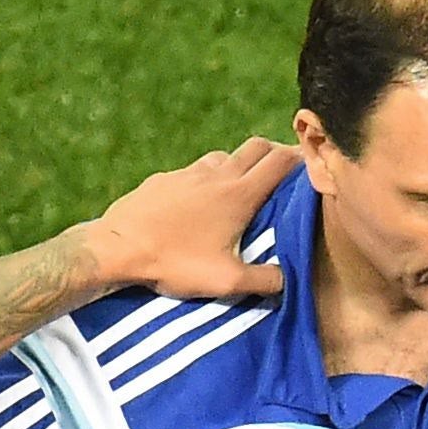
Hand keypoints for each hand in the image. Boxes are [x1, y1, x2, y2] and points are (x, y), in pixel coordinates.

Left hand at [74, 139, 299, 301]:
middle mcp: (217, 175)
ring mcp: (188, 173)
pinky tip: (199, 201)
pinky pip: (194, 171)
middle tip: (281, 170)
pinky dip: (207, 178)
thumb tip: (286, 280)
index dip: (299, 160)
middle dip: (273, 153)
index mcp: (238, 195)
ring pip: (223, 156)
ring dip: (238, 164)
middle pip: (255, 147)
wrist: (118, 247)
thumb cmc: (175, 262)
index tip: (309, 165)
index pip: (278, 163)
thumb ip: (263, 280)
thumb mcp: (226, 281)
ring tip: (240, 186)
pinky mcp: (164, 179)